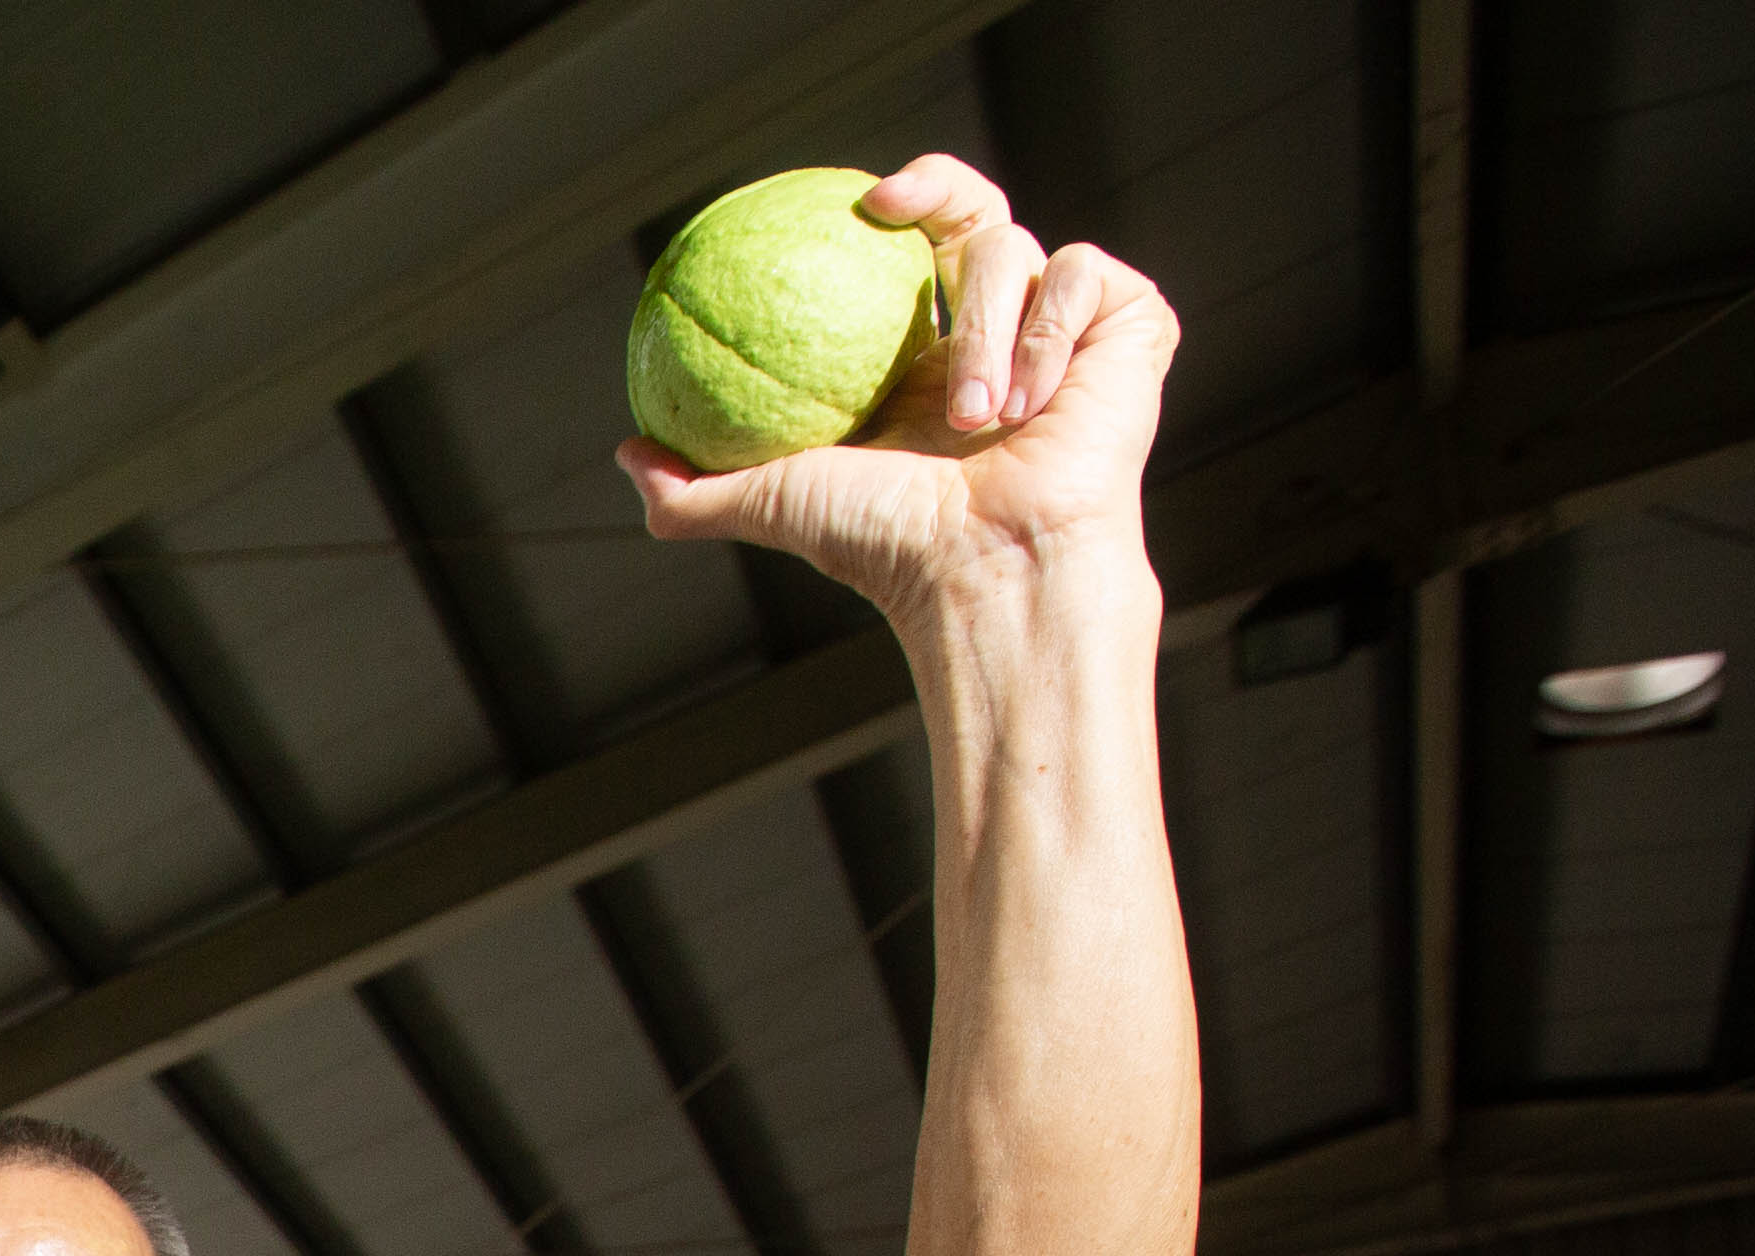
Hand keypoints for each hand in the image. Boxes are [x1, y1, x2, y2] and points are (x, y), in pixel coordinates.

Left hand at [621, 157, 1177, 614]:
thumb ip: (693, 488)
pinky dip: (1052, 338)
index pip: (908, 254)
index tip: (856, 205)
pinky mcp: (1129, 327)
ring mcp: (1065, 331)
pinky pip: (1084, 277)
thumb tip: (625, 452)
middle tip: (895, 208)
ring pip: (1020, 249)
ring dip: (991, 334)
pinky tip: (1037, 404)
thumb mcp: (771, 505)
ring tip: (980, 421)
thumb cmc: (887, 548)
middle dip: (943, 187)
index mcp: (926, 364)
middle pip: (976, 211)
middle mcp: (995, 338)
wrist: (989, 569)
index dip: (891, 209)